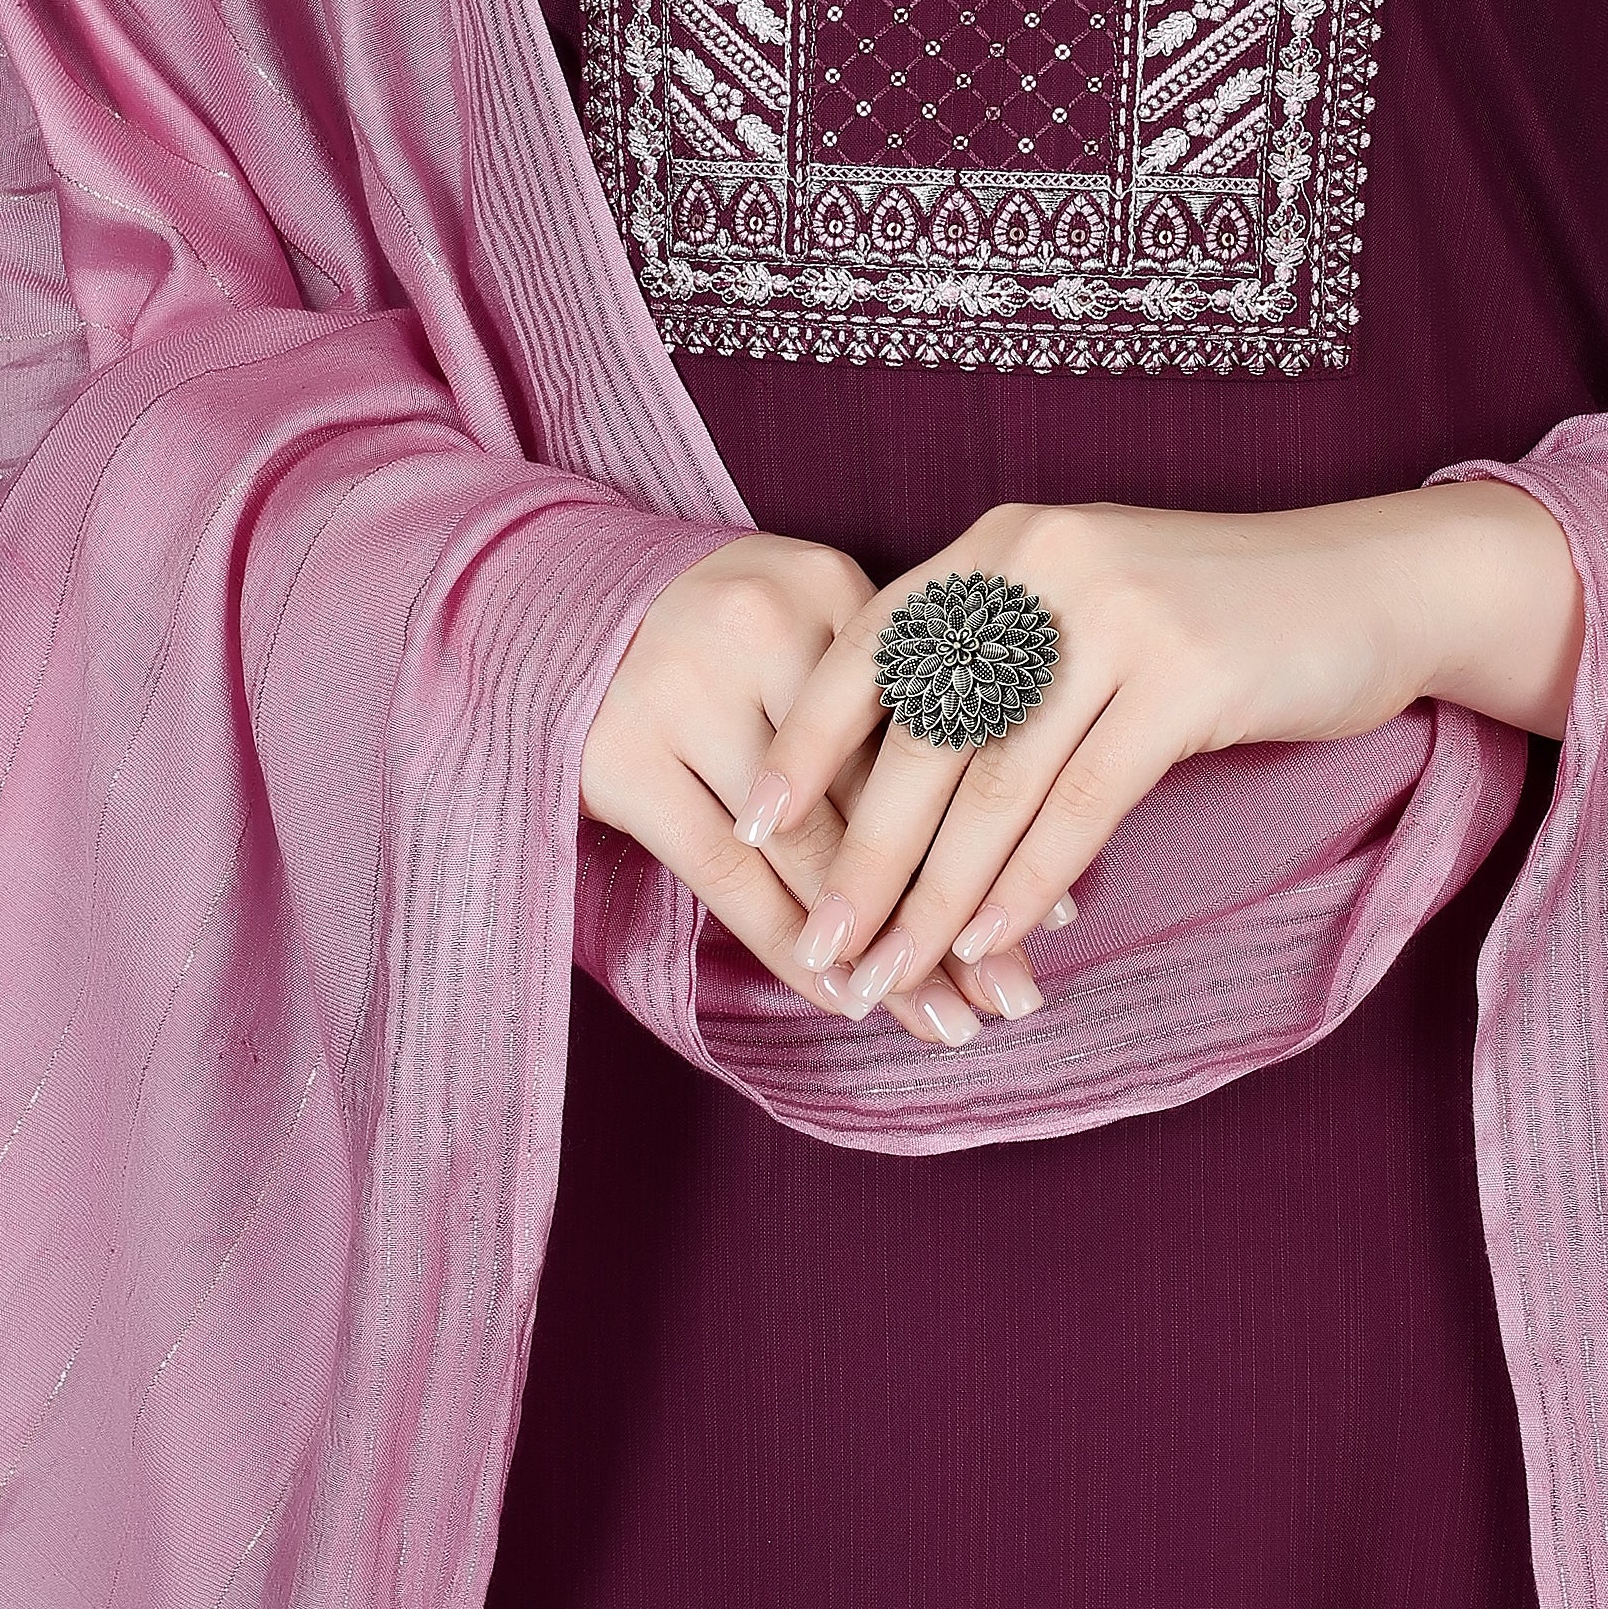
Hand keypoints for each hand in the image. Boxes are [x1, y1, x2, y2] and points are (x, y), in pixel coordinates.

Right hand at [578, 530, 1047, 1039]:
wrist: (558, 613)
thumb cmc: (725, 646)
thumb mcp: (813, 639)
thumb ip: (894, 713)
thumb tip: (1015, 856)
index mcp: (829, 586)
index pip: (929, 729)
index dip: (994, 831)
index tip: (1049, 920)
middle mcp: (760, 626)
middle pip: (879, 795)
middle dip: (948, 907)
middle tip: (1011, 999)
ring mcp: (685, 690)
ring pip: (809, 848)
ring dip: (879, 948)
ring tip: (943, 1022)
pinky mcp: (625, 760)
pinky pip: (729, 877)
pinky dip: (791, 945)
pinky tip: (842, 997)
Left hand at [735, 481, 1584, 1032]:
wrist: (1369, 586)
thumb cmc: (1214, 615)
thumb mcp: (1087, 608)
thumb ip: (998, 663)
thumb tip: (892, 787)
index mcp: (1003, 544)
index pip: (874, 647)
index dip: (809, 742)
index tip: (757, 825)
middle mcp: (1044, 563)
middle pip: (924, 732)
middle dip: (863, 855)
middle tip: (823, 946)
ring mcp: (1116, 614)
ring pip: (996, 784)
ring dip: (936, 897)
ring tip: (894, 973)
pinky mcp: (1186, 676)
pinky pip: (1080, 805)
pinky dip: (1028, 887)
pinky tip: (996, 945)